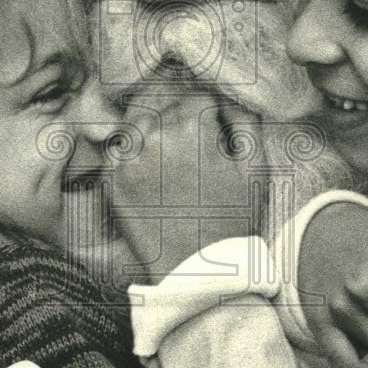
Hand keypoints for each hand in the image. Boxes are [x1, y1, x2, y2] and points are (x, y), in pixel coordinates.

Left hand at [110, 90, 258, 278]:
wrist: (200, 274)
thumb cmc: (234, 221)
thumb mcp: (255, 169)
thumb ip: (245, 120)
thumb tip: (231, 93)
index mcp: (192, 127)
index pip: (200, 94)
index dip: (211, 108)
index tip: (215, 125)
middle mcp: (154, 135)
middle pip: (167, 102)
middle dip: (182, 113)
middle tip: (194, 140)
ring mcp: (128, 157)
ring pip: (139, 119)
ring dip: (154, 125)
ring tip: (171, 149)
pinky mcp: (111, 180)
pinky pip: (120, 147)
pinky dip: (134, 148)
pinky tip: (151, 165)